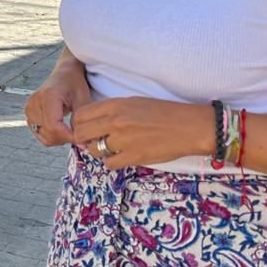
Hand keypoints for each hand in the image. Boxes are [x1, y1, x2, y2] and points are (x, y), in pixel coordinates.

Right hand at [25, 61, 89, 145]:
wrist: (64, 72)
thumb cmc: (75, 83)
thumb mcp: (83, 99)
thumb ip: (81, 121)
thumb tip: (82, 143)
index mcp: (49, 96)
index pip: (54, 126)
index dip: (68, 137)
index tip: (82, 141)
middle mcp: (35, 102)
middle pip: (48, 133)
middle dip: (65, 139)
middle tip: (79, 135)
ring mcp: (29, 108)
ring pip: (43, 136)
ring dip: (58, 139)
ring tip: (70, 130)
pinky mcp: (28, 113)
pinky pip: (39, 133)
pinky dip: (51, 136)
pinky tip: (61, 128)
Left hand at [67, 97, 212, 169]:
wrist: (188, 126)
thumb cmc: (163, 112)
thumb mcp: (134, 102)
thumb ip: (111, 110)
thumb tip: (92, 122)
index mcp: (115, 105)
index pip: (80, 115)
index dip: (78, 124)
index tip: (84, 128)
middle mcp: (115, 121)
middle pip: (81, 133)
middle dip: (83, 139)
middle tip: (92, 141)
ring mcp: (123, 140)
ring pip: (93, 150)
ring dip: (97, 152)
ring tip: (108, 149)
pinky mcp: (133, 156)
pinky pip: (109, 163)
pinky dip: (112, 162)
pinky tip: (120, 157)